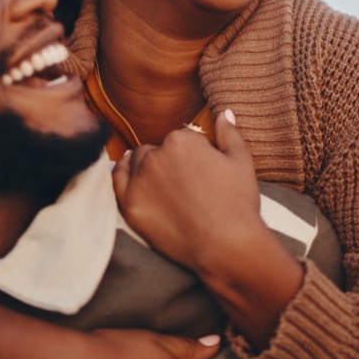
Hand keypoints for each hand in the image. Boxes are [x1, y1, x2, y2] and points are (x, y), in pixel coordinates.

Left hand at [112, 111, 263, 273]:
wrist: (227, 246)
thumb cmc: (238, 203)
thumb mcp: (241, 161)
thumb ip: (229, 132)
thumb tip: (224, 112)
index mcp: (181, 140)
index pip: (181, 139)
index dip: (193, 155)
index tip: (202, 172)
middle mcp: (155, 155)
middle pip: (155, 150)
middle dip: (167, 160)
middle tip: (184, 184)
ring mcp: (140, 181)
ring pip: (136, 163)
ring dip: (146, 168)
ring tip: (163, 185)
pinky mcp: (130, 205)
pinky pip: (117, 181)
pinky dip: (122, 176)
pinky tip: (130, 176)